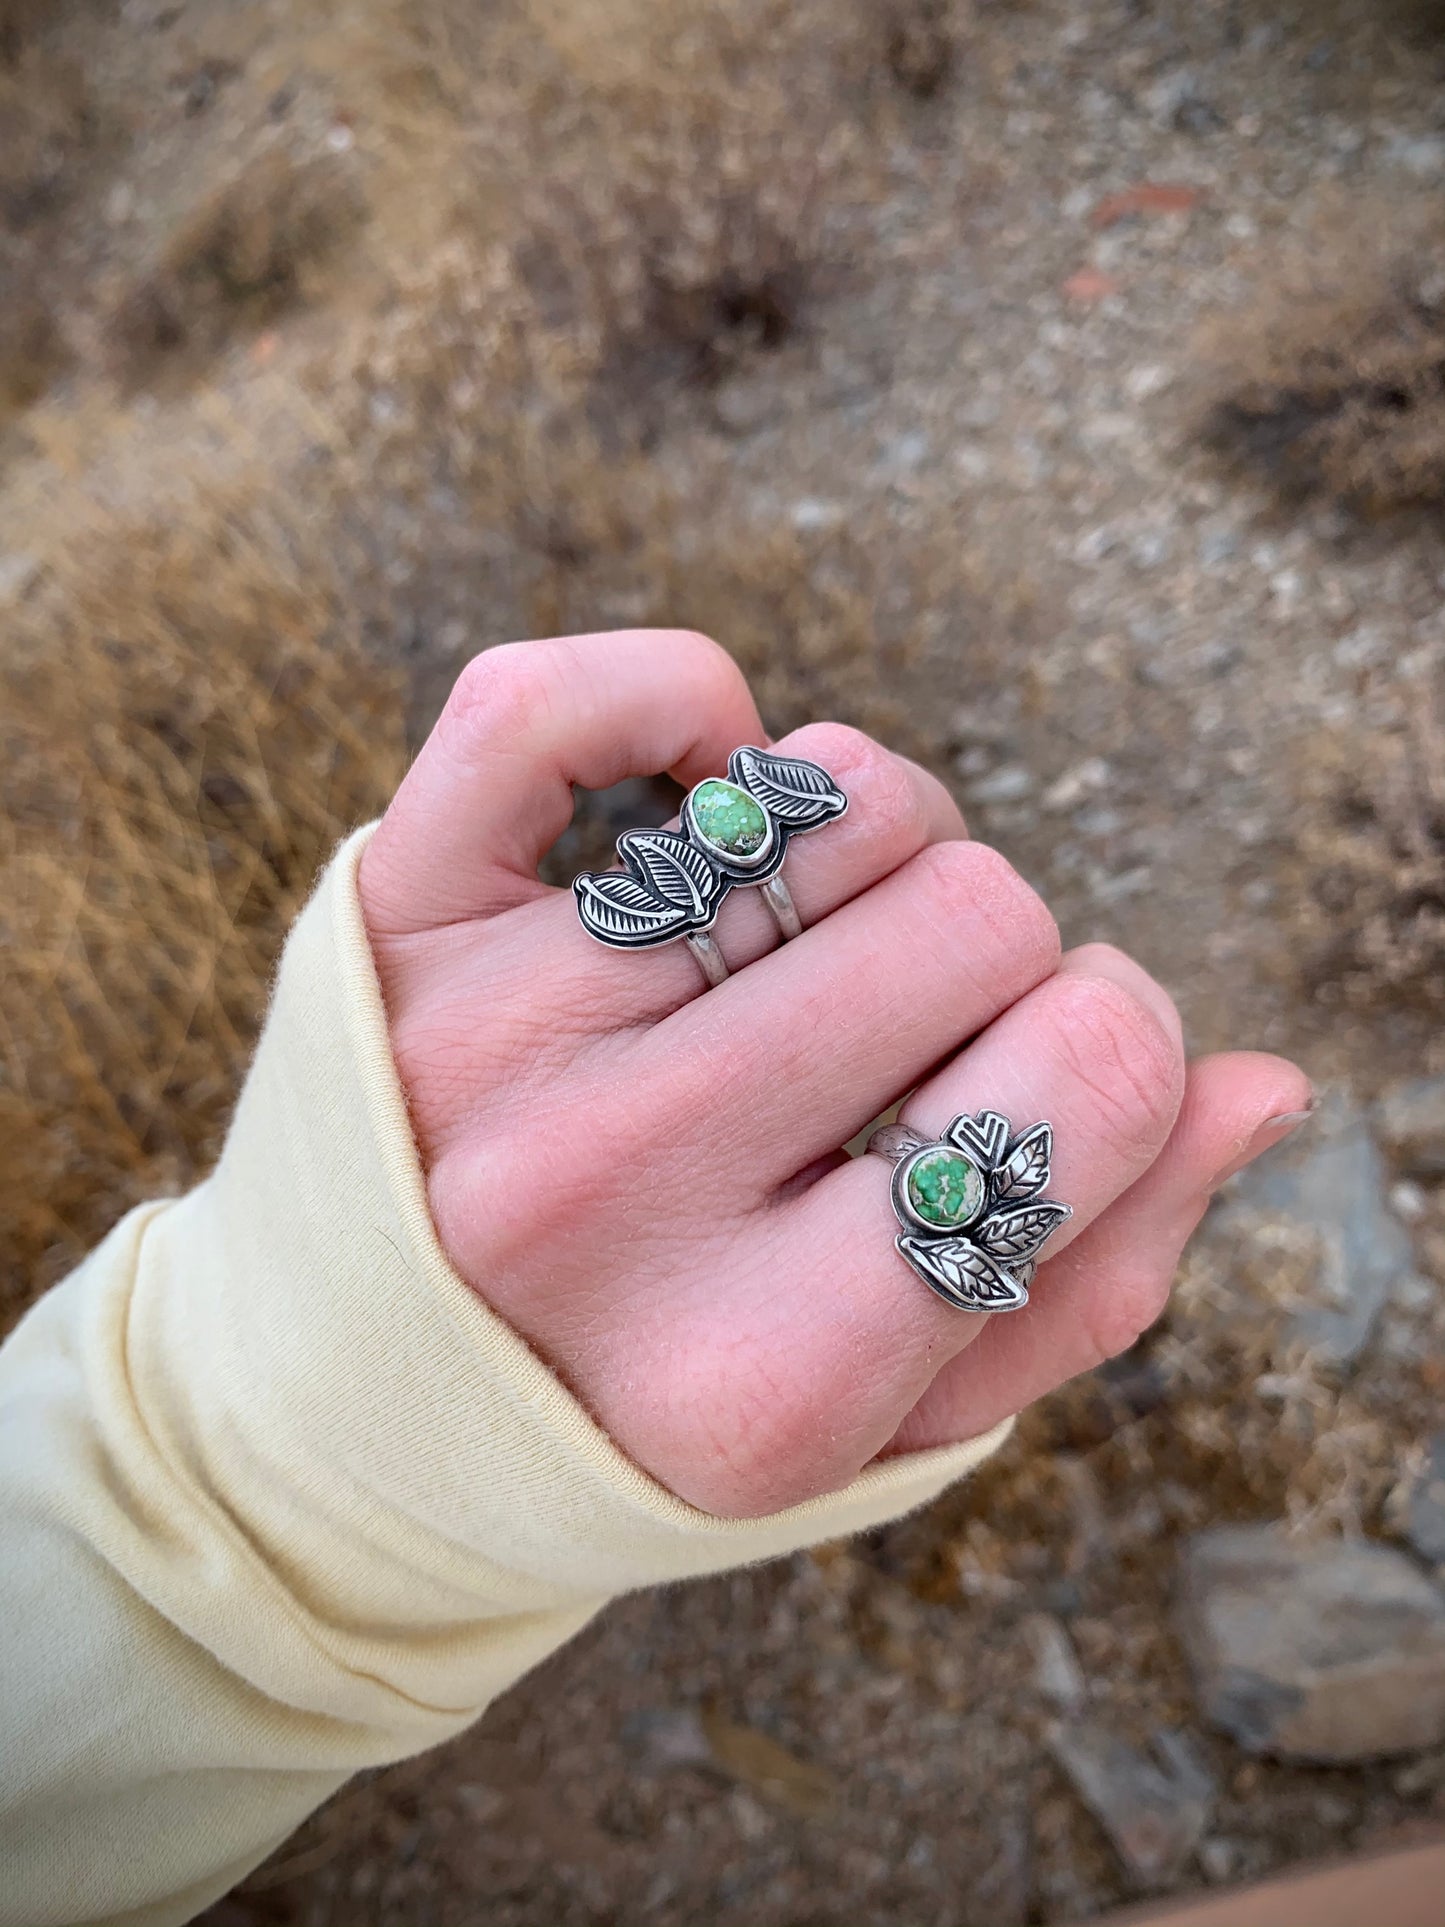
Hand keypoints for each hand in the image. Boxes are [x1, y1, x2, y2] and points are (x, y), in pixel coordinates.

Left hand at [358, 631, 1310, 1516]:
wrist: (360, 1413)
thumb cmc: (661, 1420)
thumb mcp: (885, 1426)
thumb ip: (1089, 1277)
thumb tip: (1259, 1081)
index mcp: (763, 1366)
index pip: (1089, 1073)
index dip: (1118, 1051)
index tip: (1049, 1077)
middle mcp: (613, 1194)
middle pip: (979, 912)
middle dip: (990, 971)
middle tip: (899, 1047)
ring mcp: (491, 1037)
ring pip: (832, 792)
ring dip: (874, 854)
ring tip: (806, 957)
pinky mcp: (400, 916)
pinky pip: (558, 701)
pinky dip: (677, 698)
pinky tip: (710, 784)